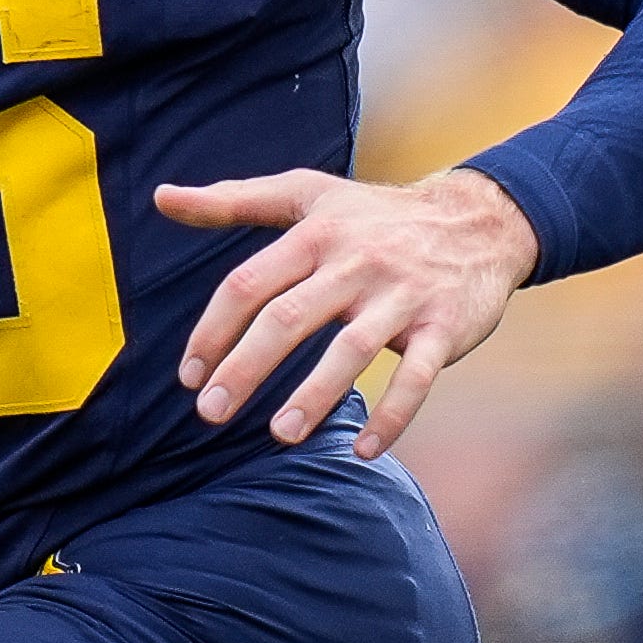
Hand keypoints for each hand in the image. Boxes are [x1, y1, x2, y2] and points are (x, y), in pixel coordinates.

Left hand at [156, 167, 538, 458]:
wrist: (481, 221)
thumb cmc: (377, 215)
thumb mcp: (308, 193)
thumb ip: (234, 200)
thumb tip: (162, 198)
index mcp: (317, 232)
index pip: (249, 283)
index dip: (213, 330)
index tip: (190, 375)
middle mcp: (357, 261)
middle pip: (289, 317)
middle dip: (245, 368)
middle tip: (211, 413)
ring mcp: (402, 295)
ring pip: (351, 349)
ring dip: (314, 396)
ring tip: (280, 436)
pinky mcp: (444, 326)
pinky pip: (417, 376)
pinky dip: (393, 415)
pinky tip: (363, 449)